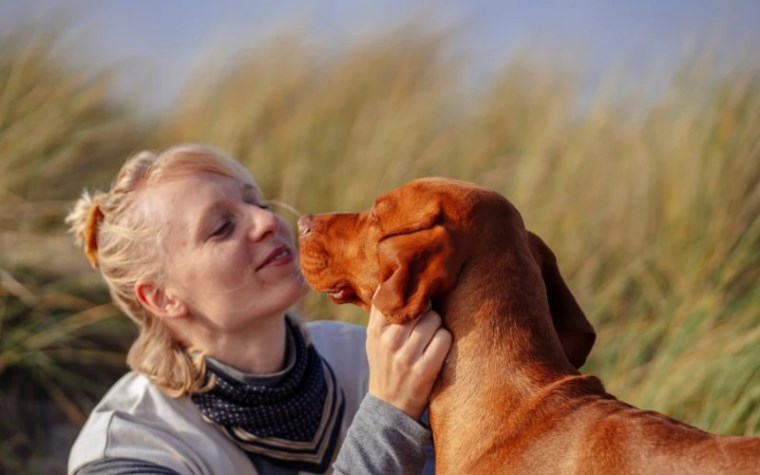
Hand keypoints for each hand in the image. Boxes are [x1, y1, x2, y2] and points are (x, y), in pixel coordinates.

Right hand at [366, 302, 451, 420]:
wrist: (390, 407)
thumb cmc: (385, 365)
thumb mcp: (373, 339)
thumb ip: (381, 312)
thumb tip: (390, 278)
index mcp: (375, 330)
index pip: (395, 297)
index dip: (410, 294)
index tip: (416, 294)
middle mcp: (389, 341)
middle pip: (420, 306)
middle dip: (427, 310)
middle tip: (426, 321)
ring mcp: (406, 357)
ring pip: (434, 320)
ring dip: (437, 325)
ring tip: (430, 336)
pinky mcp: (424, 371)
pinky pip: (444, 338)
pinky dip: (445, 340)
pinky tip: (438, 348)